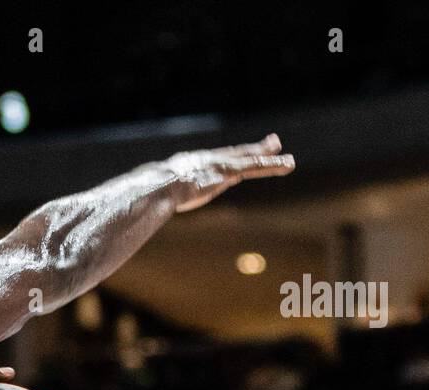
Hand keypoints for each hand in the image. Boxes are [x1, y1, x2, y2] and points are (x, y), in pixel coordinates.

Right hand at [159, 134, 294, 213]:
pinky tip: (288, 164)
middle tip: (273, 142)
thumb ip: (155, 196)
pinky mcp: (229, 172)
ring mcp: (220, 165)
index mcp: (192, 164)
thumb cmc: (150, 193)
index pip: (215, 160)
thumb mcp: (153, 192)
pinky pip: (256, 167)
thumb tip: (139, 208)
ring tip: (290, 161)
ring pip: (251, 161)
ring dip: (271, 160)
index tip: (238, 154)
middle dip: (255, 149)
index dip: (229, 157)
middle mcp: (209, 160)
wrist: (157, 187)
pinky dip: (273, 165)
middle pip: (237, 154)